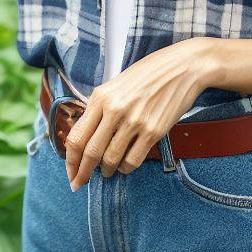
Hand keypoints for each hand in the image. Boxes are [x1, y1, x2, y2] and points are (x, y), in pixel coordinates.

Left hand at [64, 37, 215, 190]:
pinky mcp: (154, 131)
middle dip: (83, 172)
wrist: (181, 67)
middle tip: (80, 183)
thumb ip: (99, 108)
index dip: (70, 160)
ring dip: (106, 171)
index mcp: (100, 97)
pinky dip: (125, 168)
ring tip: (106, 171)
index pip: (77, 136)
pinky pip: (133, 160)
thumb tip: (85, 135)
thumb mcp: (114, 85)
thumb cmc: (146, 75)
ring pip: (111, 159)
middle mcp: (114, 110)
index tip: (70, 172)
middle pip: (91, 152)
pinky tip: (124, 165)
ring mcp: (134, 122)